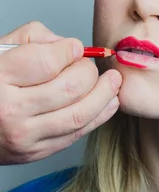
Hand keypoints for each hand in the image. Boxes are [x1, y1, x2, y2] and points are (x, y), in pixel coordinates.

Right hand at [0, 21, 121, 164]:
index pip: (48, 62)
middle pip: (70, 88)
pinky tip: (108, 102)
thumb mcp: (0, 50)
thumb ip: (35, 39)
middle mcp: (10, 110)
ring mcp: (24, 135)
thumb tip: (70, 46)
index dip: (70, 51)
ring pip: (79, 114)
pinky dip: (99, 116)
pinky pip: (76, 134)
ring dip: (104, 95)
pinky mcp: (35, 152)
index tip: (74, 47)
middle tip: (89, 64)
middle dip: (89, 72)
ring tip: (113, 81)